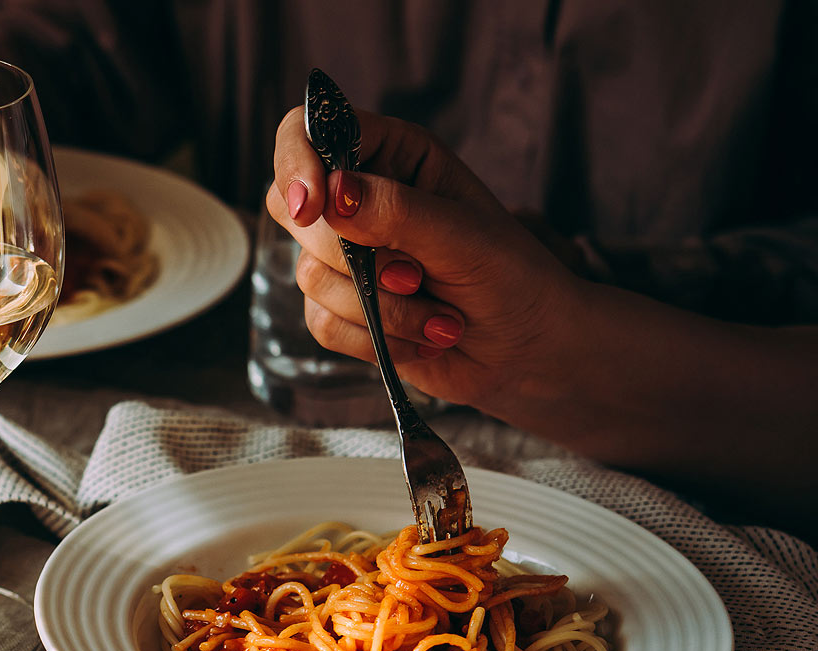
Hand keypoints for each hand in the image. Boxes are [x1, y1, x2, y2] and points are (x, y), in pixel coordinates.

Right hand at [266, 107, 585, 415]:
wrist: (526, 349)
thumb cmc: (511, 277)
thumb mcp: (463, 235)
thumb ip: (396, 210)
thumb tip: (332, 193)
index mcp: (393, 156)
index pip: (309, 131)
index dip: (298, 163)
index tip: (311, 207)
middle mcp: (361, 199)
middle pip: (295, 210)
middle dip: (354, 257)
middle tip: (416, 274)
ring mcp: (346, 256)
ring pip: (310, 276)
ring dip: (382, 308)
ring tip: (439, 315)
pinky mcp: (341, 307)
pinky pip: (320, 321)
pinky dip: (373, 339)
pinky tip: (421, 338)